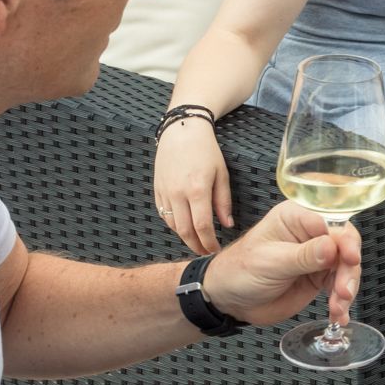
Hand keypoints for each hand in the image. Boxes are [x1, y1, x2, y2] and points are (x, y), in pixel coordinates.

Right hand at [154, 117, 231, 254]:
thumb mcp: (222, 174)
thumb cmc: (206, 152)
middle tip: (205, 253)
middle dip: (195, 246)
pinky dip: (174, 225)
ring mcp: (164, 192)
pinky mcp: (157, 190)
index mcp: (197, 190)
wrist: (181, 132)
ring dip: (184, 237)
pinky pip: (164, 214)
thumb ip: (223, 202)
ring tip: (197, 242)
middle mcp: (177, 194)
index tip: (216, 250)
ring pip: (172, 225)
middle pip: (184, 231)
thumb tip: (227, 225)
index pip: (202, 226)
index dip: (209, 242)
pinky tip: (185, 227)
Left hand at [202, 200, 361, 326]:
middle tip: (343, 291)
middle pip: (346, 244)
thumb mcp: (270, 262)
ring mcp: (318, 255)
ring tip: (338, 307)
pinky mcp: (320, 276)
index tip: (349, 259)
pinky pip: (340, 285)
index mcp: (296, 217)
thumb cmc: (239, 272)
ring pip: (347, 266)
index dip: (345, 240)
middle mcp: (311, 232)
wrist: (229, 301)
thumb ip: (303, 256)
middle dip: (348, 270)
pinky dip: (342, 301)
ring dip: (347, 288)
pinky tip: (338, 314)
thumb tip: (332, 247)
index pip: (331, 222)